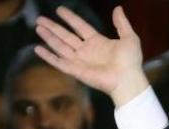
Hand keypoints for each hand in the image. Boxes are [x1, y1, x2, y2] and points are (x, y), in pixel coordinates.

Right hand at [34, 6, 148, 106]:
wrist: (128, 79)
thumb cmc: (130, 61)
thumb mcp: (129, 38)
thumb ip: (122, 23)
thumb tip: (118, 8)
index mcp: (98, 43)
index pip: (80, 27)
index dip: (70, 18)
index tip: (59, 10)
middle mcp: (87, 51)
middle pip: (66, 36)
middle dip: (53, 27)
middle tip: (39, 19)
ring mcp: (81, 61)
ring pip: (60, 47)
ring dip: (49, 38)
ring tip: (38, 27)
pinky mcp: (76, 71)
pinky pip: (59, 63)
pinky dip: (48, 57)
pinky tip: (37, 49)